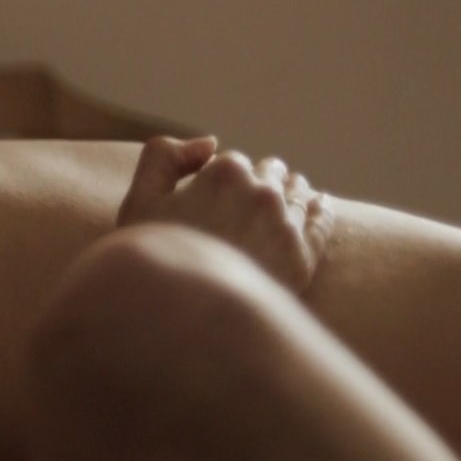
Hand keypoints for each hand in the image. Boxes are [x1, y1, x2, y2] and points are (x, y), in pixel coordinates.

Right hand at [118, 135, 335, 291]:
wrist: (177, 316)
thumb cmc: (151, 260)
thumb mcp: (138, 201)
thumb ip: (164, 156)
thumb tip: (210, 144)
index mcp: (225, 172)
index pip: (232, 163)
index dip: (219, 179)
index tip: (211, 197)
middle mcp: (263, 193)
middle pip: (269, 174)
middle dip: (258, 183)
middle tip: (244, 202)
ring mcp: (287, 224)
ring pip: (297, 194)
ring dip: (289, 192)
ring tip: (283, 199)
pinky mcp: (303, 256)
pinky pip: (322, 222)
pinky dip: (320, 209)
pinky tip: (319, 204)